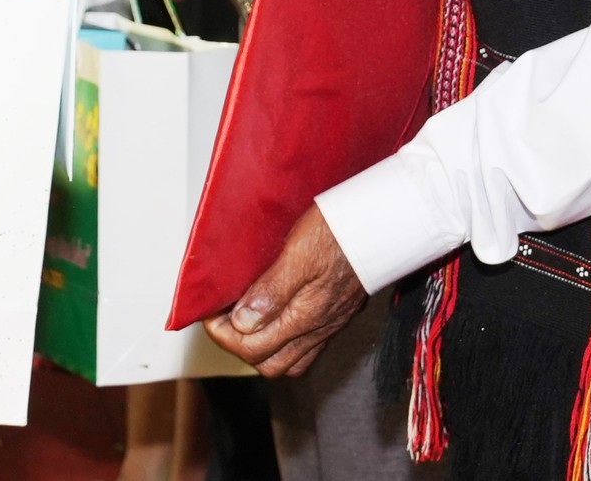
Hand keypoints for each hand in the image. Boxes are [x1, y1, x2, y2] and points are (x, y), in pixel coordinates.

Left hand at [204, 205, 367, 378]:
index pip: (253, 348)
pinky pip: (306, 352)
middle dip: (237, 345)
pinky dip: (283, 347)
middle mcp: (316, 329)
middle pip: (268, 363)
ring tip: (242, 323)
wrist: (379, 227)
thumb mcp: (298, 253)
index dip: (224, 335)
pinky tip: (273, 323)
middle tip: (221, 319)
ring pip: (288, 363)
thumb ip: (272, 290)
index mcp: (304, 316)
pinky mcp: (335, 319)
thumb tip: (243, 322)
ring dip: (260, 350)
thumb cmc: (339, 232)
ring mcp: (327, 327)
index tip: (211, 314)